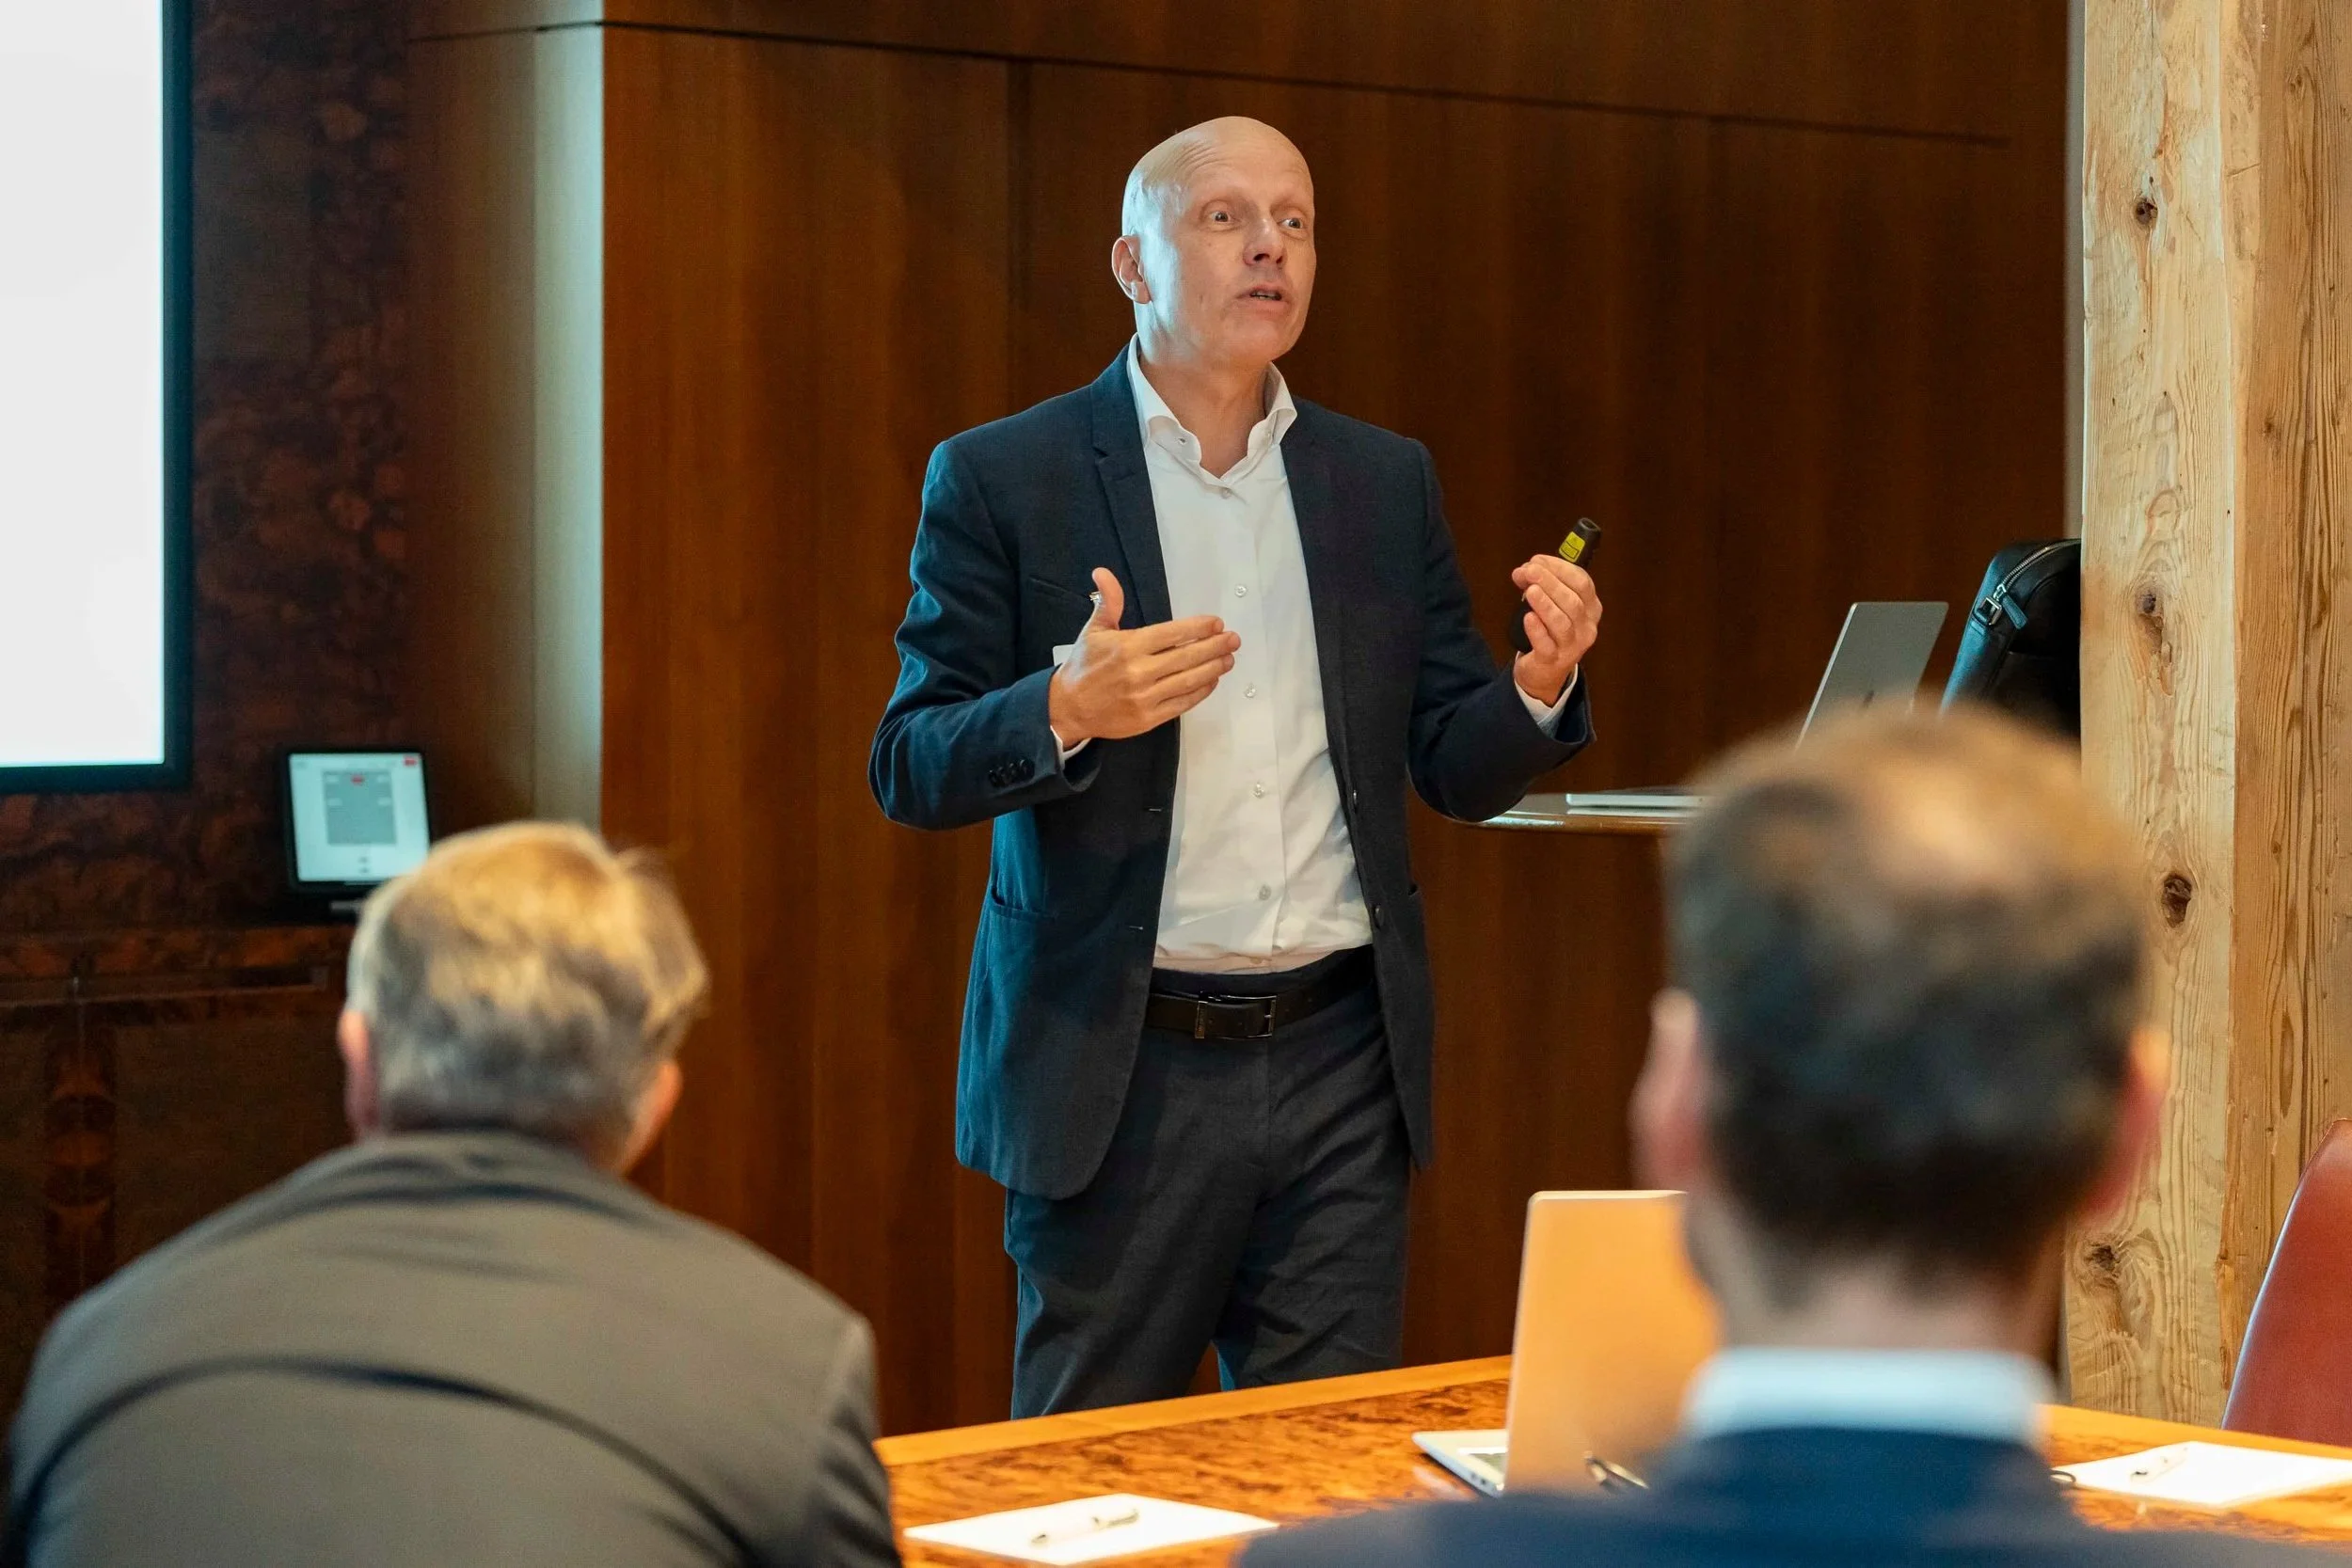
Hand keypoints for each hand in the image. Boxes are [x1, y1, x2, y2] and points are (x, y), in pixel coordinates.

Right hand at [1048, 568, 1239, 742]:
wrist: (1068, 708)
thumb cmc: (1084, 666)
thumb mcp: (1094, 630)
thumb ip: (1107, 602)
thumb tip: (1103, 572)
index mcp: (1128, 646)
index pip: (1172, 633)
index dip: (1198, 628)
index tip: (1216, 623)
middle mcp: (1139, 671)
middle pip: (1186, 656)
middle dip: (1214, 647)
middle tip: (1233, 640)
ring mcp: (1145, 697)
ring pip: (1188, 680)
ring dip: (1213, 668)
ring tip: (1229, 659)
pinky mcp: (1148, 718)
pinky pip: (1181, 704)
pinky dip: (1200, 692)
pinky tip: (1212, 681)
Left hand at [1510, 553, 1601, 703]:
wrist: (1545, 672)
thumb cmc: (1549, 631)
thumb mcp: (1550, 605)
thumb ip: (1538, 586)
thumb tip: (1523, 571)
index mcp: (1590, 608)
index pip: (1582, 583)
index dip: (1560, 569)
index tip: (1538, 560)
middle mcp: (1586, 627)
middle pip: (1573, 601)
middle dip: (1550, 582)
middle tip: (1529, 571)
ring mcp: (1572, 646)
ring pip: (1563, 623)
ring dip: (1546, 604)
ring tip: (1531, 590)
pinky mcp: (1554, 661)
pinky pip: (1547, 645)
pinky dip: (1537, 630)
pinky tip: (1528, 618)